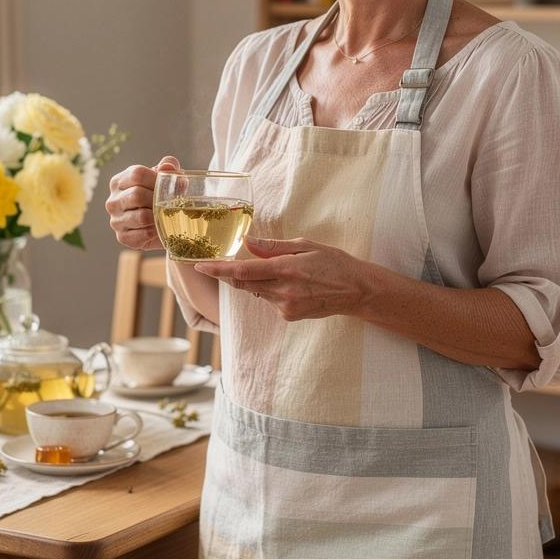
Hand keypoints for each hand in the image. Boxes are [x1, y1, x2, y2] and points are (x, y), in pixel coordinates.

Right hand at [106, 155, 180, 249]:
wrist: (162, 224)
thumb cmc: (161, 195)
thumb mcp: (166, 178)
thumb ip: (169, 167)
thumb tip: (167, 166)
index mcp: (119, 181)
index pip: (137, 174)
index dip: (156, 179)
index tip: (170, 185)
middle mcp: (112, 201)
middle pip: (137, 195)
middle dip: (159, 199)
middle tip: (171, 203)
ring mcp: (115, 220)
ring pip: (141, 216)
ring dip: (159, 216)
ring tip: (166, 215)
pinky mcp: (123, 237)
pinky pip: (144, 234)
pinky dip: (157, 231)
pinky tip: (160, 227)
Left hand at [193, 235, 370, 322]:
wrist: (357, 291)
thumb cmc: (335, 263)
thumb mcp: (307, 245)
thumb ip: (274, 247)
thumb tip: (247, 242)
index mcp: (287, 269)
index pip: (243, 272)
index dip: (219, 269)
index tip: (201, 265)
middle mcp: (284, 291)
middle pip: (243, 284)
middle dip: (227, 275)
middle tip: (215, 263)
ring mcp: (286, 307)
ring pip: (256, 292)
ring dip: (253, 281)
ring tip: (275, 269)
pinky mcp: (290, 316)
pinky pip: (269, 301)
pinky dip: (269, 290)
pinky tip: (288, 283)